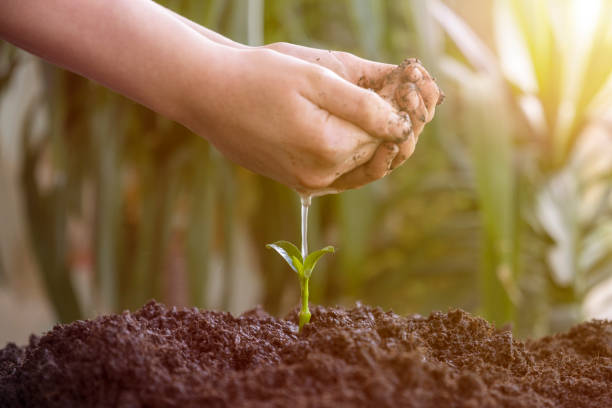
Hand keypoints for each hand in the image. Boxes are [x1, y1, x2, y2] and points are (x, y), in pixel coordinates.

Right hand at [182, 47, 412, 192]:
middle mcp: (320, 176)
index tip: (414, 86)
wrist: (209, 95)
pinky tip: (365, 134)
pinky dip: (359, 156)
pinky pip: (342, 175)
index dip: (405, 111)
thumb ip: (363, 104)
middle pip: (379, 155)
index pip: (387, 135)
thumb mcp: (315, 79)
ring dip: (382, 144)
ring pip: (363, 168)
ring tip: (391, 114)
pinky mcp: (297, 181)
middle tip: (411, 98)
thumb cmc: (258, 78)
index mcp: (328, 149)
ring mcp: (307, 183)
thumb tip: (401, 125)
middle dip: (399, 128)